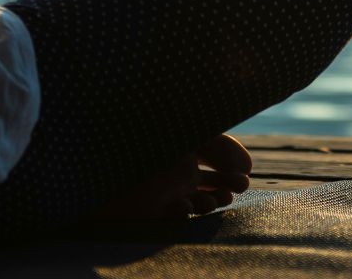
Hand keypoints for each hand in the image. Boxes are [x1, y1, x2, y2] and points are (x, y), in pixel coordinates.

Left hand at [82, 134, 251, 222]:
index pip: (217, 161)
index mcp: (186, 148)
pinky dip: (180, 216)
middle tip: (237, 187)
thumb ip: (222, 148)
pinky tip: (182, 205)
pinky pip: (169, 219)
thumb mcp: (192, 132)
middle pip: (211, 184)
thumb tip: (248, 170)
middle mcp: (176, 170)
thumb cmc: (148, 132)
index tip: (245, 176)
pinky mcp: (145, 211)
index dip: (233, 170)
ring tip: (210, 199)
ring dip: (208, 203)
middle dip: (227, 188)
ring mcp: (162, 191)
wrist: (104, 144)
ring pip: (195, 203)